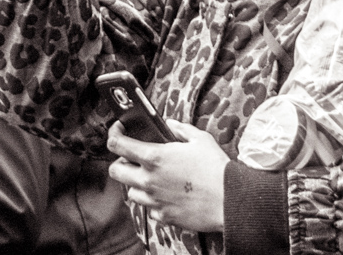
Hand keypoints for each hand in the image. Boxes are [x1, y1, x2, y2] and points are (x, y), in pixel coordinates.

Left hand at [107, 119, 227, 232]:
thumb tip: (169, 123)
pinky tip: (165, 195)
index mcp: (155, 157)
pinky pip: (149, 209)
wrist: (229, 200)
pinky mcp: (164, 217)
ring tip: (150, 177)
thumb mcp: (199, 138)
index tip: (118, 130)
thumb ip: (180, 128)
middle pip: (115, 171)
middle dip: (120, 162)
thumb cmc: (215, 168)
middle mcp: (149, 180)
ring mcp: (155, 201)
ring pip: (130, 192)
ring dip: (135, 183)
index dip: (114, 134)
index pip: (118, 144)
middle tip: (132, 158)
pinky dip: (152, 202)